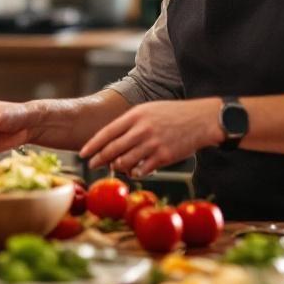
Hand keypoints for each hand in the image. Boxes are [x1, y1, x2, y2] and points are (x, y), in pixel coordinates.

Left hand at [78, 98, 219, 176]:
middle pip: (112, 149)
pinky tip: (135, 172)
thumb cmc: (173, 114)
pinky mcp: (163, 157)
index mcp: (135, 115)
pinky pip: (142, 170)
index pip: (107, 132)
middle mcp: (141, 129)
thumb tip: (112, 139)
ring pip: (125, 162)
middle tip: (92, 165)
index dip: (92, 145)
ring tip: (116, 168)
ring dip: (118, 167)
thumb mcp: (148, 110)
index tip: (82, 153)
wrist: (201, 120)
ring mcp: (152, 144)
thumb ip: (130, 123)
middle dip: (99, 159)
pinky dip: (135, 172)